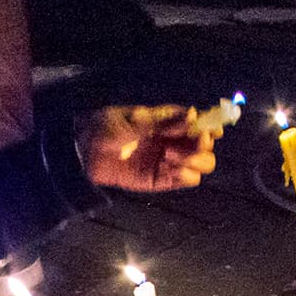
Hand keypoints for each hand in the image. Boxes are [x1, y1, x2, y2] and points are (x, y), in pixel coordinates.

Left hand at [79, 105, 216, 192]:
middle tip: (190, 144)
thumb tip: (193, 115)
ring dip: (193, 160)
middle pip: (206, 146)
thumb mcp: (133, 121)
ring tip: (168, 157)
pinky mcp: (162, 179)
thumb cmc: (106, 128)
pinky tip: (166, 168)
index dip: (210, 125)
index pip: (200, 123)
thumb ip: (163, 122)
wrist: (84, 153)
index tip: (211, 130)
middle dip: (202, 145)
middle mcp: (174, 140)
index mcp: (169, 121)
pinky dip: (184, 175)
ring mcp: (170, 161)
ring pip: (202, 164)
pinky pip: (187, 180)